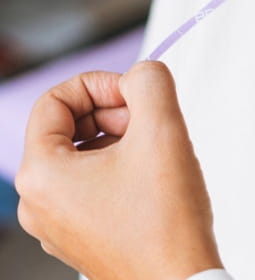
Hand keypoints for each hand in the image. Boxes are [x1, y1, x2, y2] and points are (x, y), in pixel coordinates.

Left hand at [16, 60, 222, 279]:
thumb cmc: (165, 219)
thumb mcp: (161, 129)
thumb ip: (150, 81)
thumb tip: (142, 73)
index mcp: (40, 175)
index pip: (54, 99)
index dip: (100, 83)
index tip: (136, 92)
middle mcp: (38, 202)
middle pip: (68, 125)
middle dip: (114, 110)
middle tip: (152, 120)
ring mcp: (58, 222)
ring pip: (84, 152)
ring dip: (122, 136)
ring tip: (158, 149)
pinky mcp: (81, 234)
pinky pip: (93, 181)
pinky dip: (123, 165)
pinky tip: (156, 176)